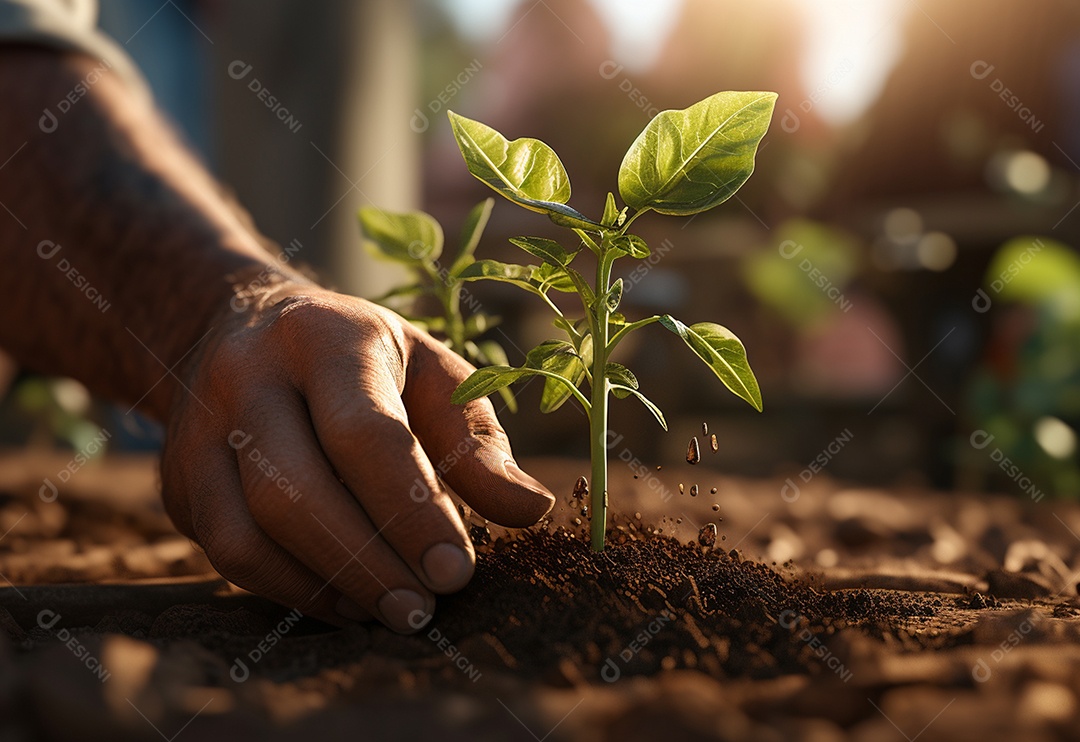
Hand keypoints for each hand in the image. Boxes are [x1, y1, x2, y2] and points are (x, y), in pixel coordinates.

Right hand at [160, 287, 553, 631]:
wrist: (245, 328)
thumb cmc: (363, 359)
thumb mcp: (430, 372)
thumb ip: (478, 440)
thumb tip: (529, 511)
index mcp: (324, 338)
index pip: (365, 434)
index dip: (411, 511)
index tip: (456, 573)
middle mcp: (248, 377)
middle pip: (293, 489)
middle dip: (364, 564)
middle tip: (422, 612)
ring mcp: (199, 429)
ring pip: (245, 532)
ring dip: (323, 587)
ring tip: (388, 612)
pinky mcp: (179, 479)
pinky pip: (225, 552)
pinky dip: (287, 588)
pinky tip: (344, 600)